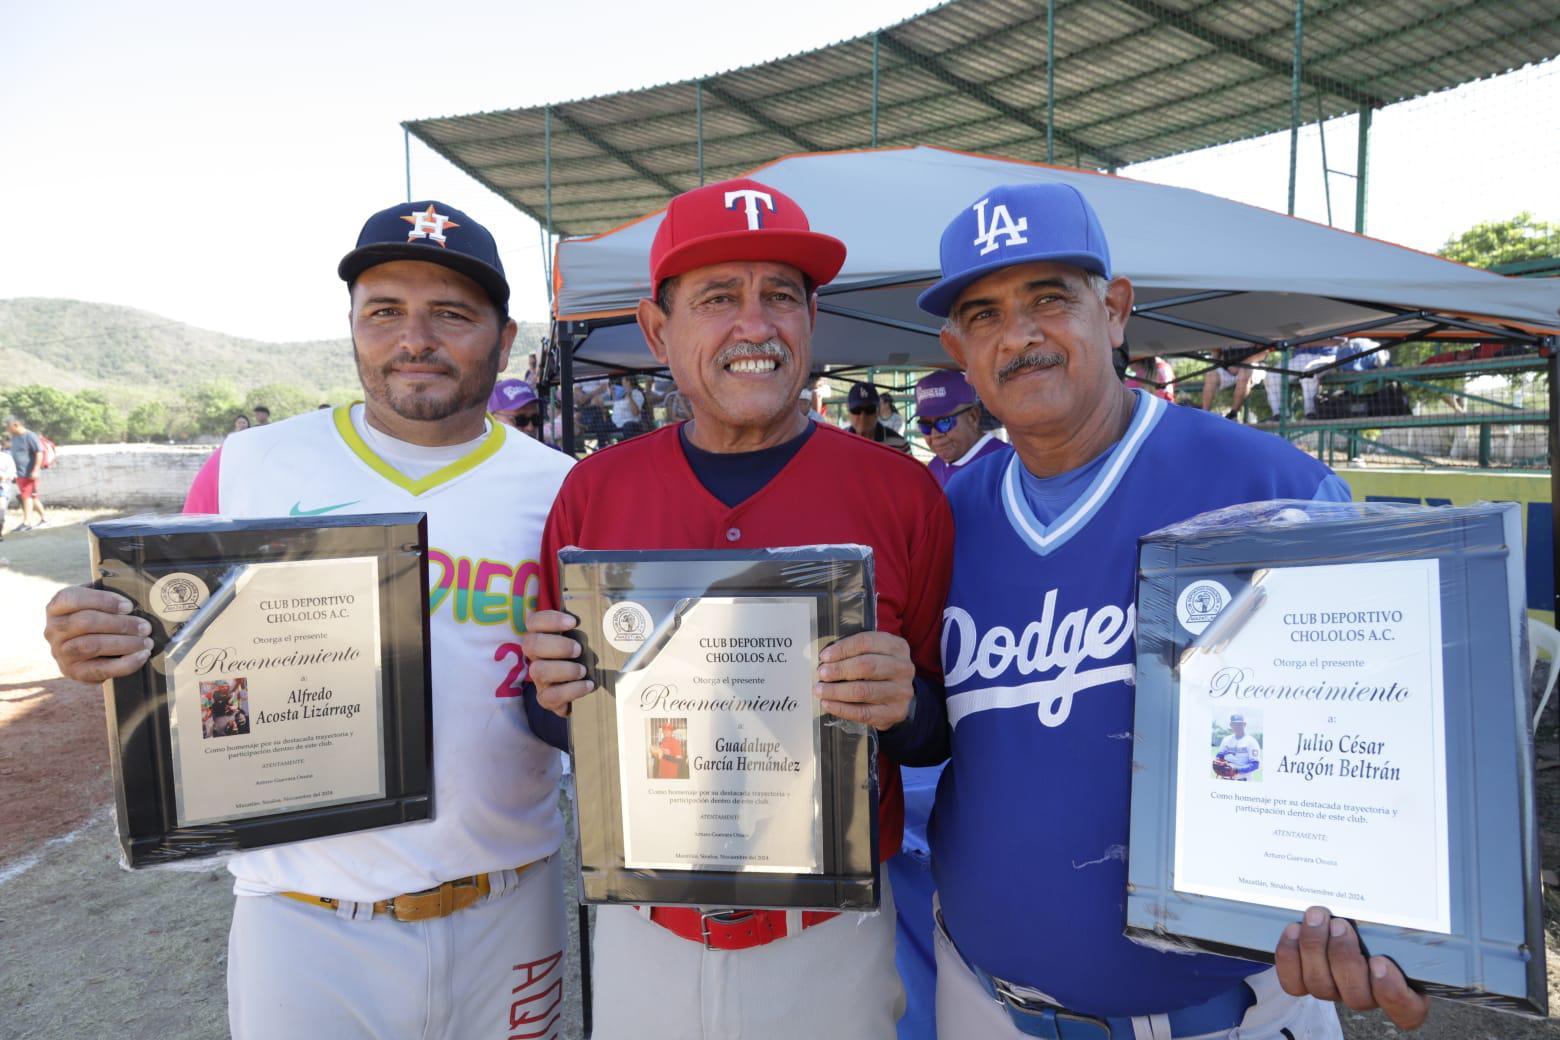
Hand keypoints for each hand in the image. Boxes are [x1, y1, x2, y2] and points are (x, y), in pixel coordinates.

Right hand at [44, 586, 153, 682]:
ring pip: (91, 645)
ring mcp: (60, 652)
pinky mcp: (72, 672)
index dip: (102, 600)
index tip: (129, 606)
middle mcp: (53, 629)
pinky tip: (142, 656)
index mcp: (56, 607)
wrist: (91, 653)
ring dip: (124, 643)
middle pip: (85, 622)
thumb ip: (108, 595)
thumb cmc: (98, 618)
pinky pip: (99, 669)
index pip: (73, 598)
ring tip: (146, 642)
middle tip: (145, 627)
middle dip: (120, 624)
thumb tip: (134, 590)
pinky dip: (125, 664)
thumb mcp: (97, 603)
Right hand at [519, 610, 591, 717]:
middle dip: (557, 645)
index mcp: (543, 636)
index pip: (534, 622)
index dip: (550, 620)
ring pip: (538, 671)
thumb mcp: (587, 638)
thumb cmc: (585, 656)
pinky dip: (571, 691)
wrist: (584, 688)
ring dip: (564, 669)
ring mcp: (539, 678)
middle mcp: (536, 656)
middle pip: (531, 644)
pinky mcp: (546, 698)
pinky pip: (550, 697)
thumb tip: (612, 613)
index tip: (573, 621)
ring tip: (583, 670)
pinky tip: (587, 685)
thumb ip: (591, 625)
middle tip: (579, 649)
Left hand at [814, 631, 913, 730]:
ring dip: (836, 691)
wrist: (898, 695)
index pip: (867, 642)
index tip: (824, 656)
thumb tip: (825, 658)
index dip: (843, 649)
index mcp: (897, 647)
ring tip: (820, 690)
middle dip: (839, 670)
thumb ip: (854, 651)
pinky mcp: (895, 712)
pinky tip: (828, 704)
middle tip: (821, 673)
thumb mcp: (874, 652)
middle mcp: (903, 668)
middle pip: (867, 666)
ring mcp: (901, 691)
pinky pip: (864, 712)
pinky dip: (842, 709)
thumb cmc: (879, 669)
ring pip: (864, 691)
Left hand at [1275, 906, 1428, 1030]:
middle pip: (1356, 995)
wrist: (1336, 916)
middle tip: (1340, 924)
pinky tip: (1293, 929)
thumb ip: (1406, 917)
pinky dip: (1290, 956)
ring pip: (1321, 986)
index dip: (1392, 992)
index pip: (1407, 1011)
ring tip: (1316, 917)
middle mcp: (1367, 995)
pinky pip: (1293, 982)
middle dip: (1343, 956)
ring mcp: (1334, 991)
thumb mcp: (1394, 919)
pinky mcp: (1305, 983)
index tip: (1380, 961)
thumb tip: (1419, 888)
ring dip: (1315, 948)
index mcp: (1401, 988)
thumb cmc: (1376, 918)